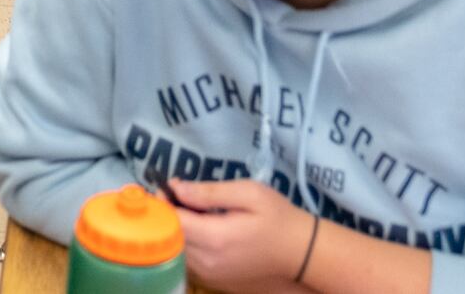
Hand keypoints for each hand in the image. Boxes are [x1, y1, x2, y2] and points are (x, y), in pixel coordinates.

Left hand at [171, 179, 314, 289]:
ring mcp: (210, 273)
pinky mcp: (214, 279)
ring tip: (189, 208)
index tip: (167, 186)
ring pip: (177, 249)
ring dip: (176, 228)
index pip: (173, 221)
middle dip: (168, 214)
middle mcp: (208, 261)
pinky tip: (199, 227)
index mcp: (215, 238)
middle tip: (176, 193)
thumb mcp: (248, 193)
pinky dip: (186, 242)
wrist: (300, 252)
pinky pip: (188, 259)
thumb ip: (209, 192)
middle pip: (171, 236)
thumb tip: (177, 188)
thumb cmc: (277, 217)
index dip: (164, 202)